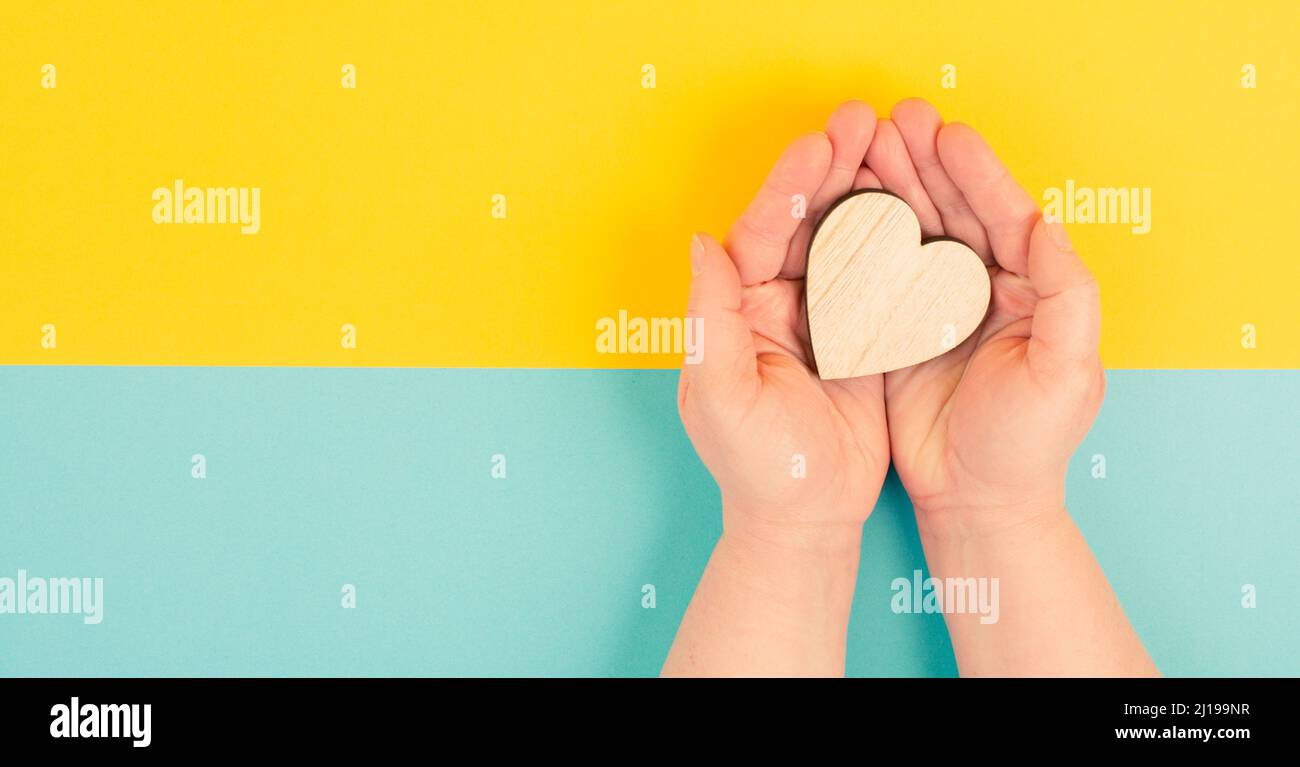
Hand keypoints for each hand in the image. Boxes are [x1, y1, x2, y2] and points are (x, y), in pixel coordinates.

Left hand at [678, 101, 890, 551]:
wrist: (804, 519)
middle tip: (859, 120)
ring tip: (892, 144)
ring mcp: (818, 318)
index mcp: (735, 311)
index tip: (818, 145)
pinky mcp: (858, 338)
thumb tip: (702, 242)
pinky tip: (923, 206)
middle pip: (802, 222)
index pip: (758, 233)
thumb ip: (707, 318)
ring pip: (842, 239)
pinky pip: (878, 276)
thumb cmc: (754, 466)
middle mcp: (773, 305)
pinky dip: (897, 239)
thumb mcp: (719, 395)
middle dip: (829, 170)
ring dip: (866, 191)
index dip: (786, 187)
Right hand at [861, 99, 1104, 532]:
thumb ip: (1068, 297)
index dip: (977, 174)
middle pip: (952, 212)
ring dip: (888, 188)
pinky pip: (875, 273)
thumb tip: (1051, 227)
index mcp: (1030, 290)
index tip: (947, 135)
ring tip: (860, 146)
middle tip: (892, 121)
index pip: (1005, 217)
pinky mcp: (895, 332)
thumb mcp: (1067, 375)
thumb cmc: (1028, 446)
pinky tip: (836, 208)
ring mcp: (936, 308)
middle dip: (923, 164)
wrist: (976, 502)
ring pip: (911, 234)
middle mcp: (983, 290)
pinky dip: (858, 238)